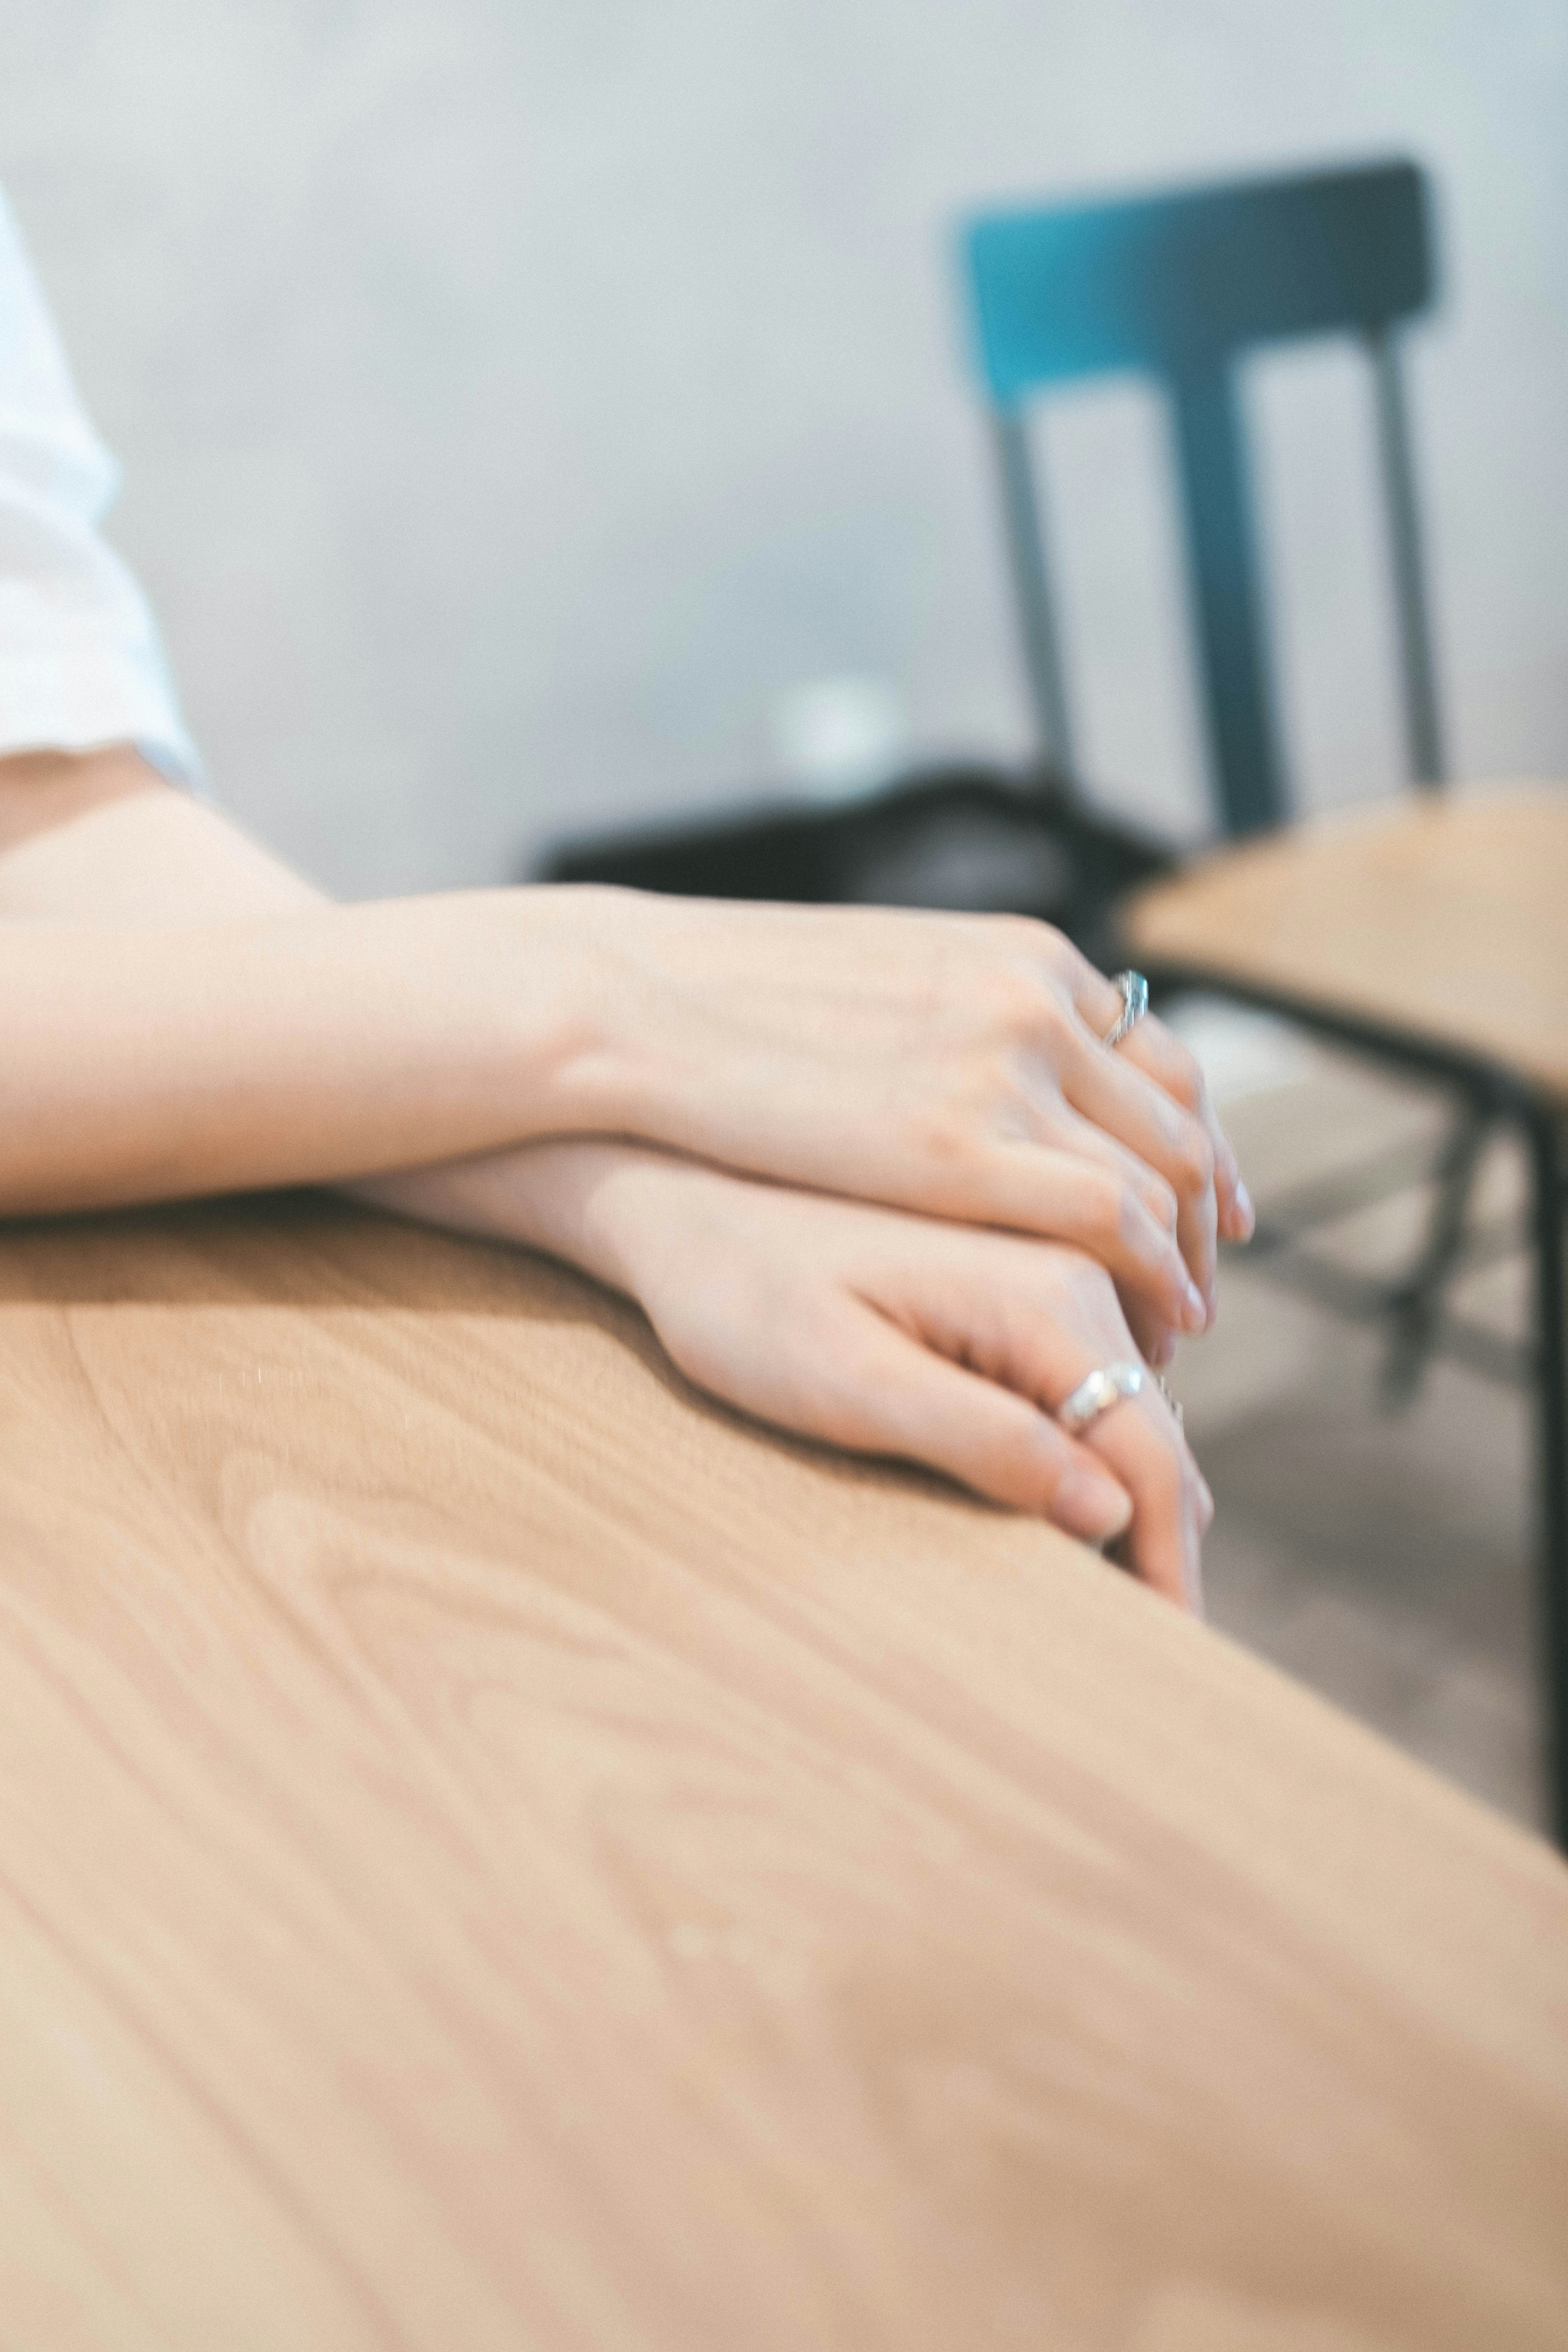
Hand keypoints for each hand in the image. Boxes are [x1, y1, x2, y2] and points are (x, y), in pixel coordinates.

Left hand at [375, 1139, 1211, 1610]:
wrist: (675, 1190)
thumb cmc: (737, 1296)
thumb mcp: (846, 1382)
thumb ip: (983, 1440)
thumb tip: (1108, 1509)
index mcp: (1046, 1292)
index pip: (1153, 1455)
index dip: (1171, 1562)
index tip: (1170, 1645)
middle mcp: (1070, 1258)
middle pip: (1156, 1424)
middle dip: (1167, 1533)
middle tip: (1150, 1632)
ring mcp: (1047, 1251)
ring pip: (1134, 1389)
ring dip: (1142, 1482)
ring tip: (1129, 1580)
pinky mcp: (1015, 1258)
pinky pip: (1096, 1353)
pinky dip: (1104, 1426)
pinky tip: (1080, 1485)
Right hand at [574, 893, 1251, 1351]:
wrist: (636, 998)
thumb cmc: (733, 1007)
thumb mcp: (887, 982)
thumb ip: (962, 1020)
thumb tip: (1005, 1065)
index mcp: (1024, 956)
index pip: (1162, 1059)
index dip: (1197, 1144)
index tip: (1204, 1205)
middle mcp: (1037, 1003)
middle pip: (1177, 1123)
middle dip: (1203, 1213)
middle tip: (1202, 1281)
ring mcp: (1006, 1069)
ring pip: (1158, 1180)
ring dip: (1182, 1261)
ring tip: (1174, 1323)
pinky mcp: (962, 1146)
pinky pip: (1110, 1219)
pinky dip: (1148, 1276)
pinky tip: (1139, 1328)